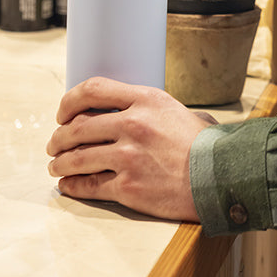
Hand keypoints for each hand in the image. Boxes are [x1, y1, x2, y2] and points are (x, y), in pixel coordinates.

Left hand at [46, 77, 214, 220]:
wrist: (221, 175)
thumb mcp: (180, 111)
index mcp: (147, 99)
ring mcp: (129, 157)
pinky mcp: (127, 187)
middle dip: (58, 138)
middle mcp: (134, 124)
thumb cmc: (205, 145)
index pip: (93, 89)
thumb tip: (129, 111)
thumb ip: (152, 109)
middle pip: (77, 127)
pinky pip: (87, 186)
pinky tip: (69, 184)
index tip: (63, 112)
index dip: (69, 101)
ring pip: (76, 158)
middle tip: (55, 144)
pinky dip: (72, 186)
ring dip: (60, 163)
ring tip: (57, 165)